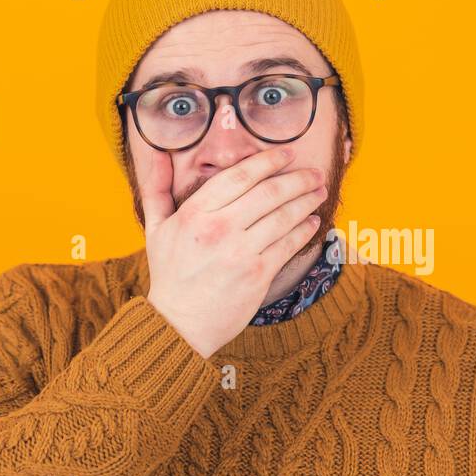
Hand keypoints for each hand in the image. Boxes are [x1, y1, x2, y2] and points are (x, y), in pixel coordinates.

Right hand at [140, 145, 326, 358]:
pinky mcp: (258, 275)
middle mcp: (219, 229)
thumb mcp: (155, 228)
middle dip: (298, 179)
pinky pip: (288, 245)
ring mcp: (241, 253)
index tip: (288, 153)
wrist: (180, 323)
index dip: (269, 160)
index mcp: (195, 214)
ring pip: (283, 217)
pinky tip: (313, 221)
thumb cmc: (170, 274)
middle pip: (269, 193)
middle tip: (315, 172)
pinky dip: (304, 230)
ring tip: (319, 191)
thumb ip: (156, 187)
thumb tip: (155, 152)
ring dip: (307, 201)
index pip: (239, 176)